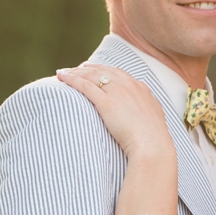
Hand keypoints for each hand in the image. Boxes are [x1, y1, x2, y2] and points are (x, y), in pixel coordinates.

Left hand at [57, 65, 173, 160]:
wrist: (152, 146)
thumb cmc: (152, 140)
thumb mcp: (153, 119)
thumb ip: (145, 111)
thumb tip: (140, 116)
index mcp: (140, 88)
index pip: (118, 73)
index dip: (104, 70)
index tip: (93, 69)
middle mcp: (129, 85)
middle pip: (103, 71)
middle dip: (88, 69)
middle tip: (76, 69)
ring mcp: (117, 92)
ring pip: (92, 76)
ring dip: (76, 72)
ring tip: (63, 73)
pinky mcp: (106, 102)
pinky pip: (85, 86)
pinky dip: (72, 79)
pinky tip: (62, 77)